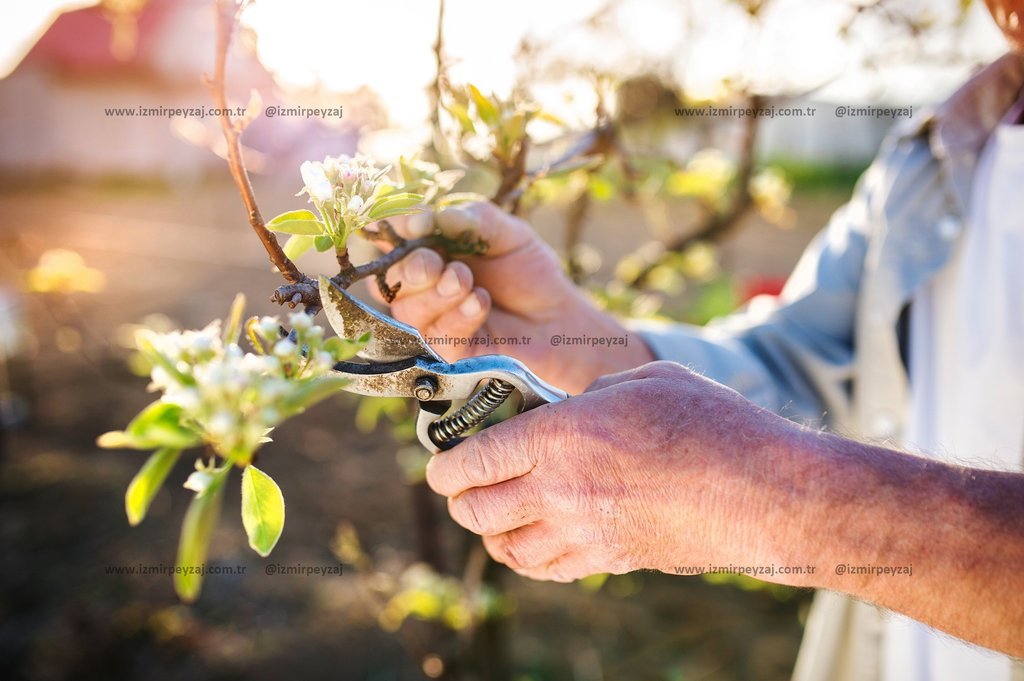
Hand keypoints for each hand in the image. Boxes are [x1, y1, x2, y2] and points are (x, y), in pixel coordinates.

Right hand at [379, 202, 652, 393]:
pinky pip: (435, 336)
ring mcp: (431, 321)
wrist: (559, 319)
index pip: (393, 237)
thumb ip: (474, 220)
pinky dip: (456, 316)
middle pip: (389, 279)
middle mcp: (422, 286)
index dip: (394, 229)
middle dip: (410, 268)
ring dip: (436, 294)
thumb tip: (436, 216)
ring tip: (467, 281)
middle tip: (435, 263)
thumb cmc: (530, 274)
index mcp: (429, 249)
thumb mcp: (509, 234)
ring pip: (407, 310)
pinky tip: (480, 303)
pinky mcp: (446, 352)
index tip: (416, 223)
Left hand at [424, 361, 798, 581]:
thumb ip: (591, 393)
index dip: (445, 466)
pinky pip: (547, 569)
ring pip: (505, 548)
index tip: (438, 467)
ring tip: (493, 515)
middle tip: (461, 487)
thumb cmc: (710, 423)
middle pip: (477, 508)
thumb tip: (568, 408)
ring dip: (489, 532)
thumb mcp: (643, 380)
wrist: (764, 491)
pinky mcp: (610, 560)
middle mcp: (560, 489)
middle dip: (459, 499)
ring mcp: (584, 532)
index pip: (475, 459)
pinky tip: (533, 542)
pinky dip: (527, 558)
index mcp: (561, 435)